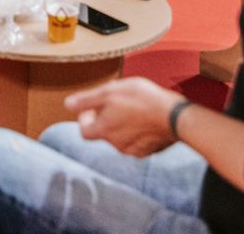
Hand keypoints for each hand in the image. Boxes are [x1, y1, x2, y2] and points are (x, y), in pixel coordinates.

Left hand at [65, 77, 181, 156]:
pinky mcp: (149, 151)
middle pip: (103, 133)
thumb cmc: (143, 100)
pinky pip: (137, 142)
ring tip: (135, 108)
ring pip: (121, 137)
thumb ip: (87, 99)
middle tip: (118, 102)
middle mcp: (116, 144)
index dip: (85, 118)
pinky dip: (138, 132)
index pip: (84, 131)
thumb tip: (68, 105)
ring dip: (123, 124)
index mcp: (104, 130)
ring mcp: (133, 150)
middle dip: (106, 118)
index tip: (94, 107)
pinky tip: (146, 119)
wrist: (175, 116)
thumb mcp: (111, 91)